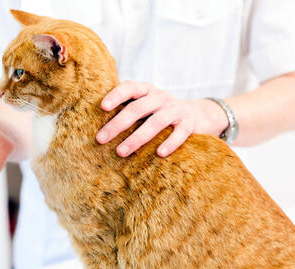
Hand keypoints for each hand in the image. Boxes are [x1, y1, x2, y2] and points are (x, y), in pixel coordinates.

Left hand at [96, 81, 227, 156]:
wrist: (198, 114)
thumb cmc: (160, 112)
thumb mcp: (146, 104)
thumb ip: (128, 108)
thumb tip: (96, 123)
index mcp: (147, 90)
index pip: (130, 88)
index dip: (116, 95)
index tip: (102, 107)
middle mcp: (160, 97)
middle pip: (137, 109)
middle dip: (117, 124)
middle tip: (100, 139)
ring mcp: (176, 109)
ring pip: (155, 123)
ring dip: (136, 138)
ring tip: (121, 152)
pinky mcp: (189, 123)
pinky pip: (179, 134)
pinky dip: (169, 143)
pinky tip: (159, 154)